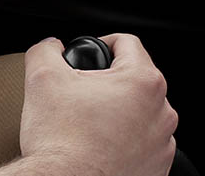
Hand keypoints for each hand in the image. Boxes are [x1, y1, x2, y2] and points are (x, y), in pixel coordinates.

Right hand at [19, 34, 177, 175]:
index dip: (101, 42)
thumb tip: (51, 46)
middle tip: (80, 95)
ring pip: (139, 112)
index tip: (86, 57)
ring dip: (117, 113)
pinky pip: (142, 143)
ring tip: (88, 124)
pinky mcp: (157, 169)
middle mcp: (161, 112)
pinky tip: (98, 146)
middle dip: (107, 83)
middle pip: (134, 79)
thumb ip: (47, 50)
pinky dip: (123, 141)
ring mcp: (162, 144)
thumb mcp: (42, 77)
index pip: (126, 42)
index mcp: (143, 82)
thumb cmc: (61, 140)